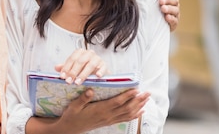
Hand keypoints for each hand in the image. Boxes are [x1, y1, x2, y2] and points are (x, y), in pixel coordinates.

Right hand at [28, 88, 149, 133]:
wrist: (71, 129)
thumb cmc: (72, 116)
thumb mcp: (73, 106)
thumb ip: (82, 98)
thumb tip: (90, 90)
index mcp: (99, 110)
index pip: (117, 102)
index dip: (127, 96)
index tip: (136, 89)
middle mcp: (107, 116)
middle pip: (126, 108)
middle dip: (138, 100)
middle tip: (147, 93)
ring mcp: (109, 120)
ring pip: (127, 113)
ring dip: (138, 106)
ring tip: (146, 99)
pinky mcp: (109, 122)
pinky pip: (124, 119)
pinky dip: (134, 115)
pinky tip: (140, 111)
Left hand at [54, 49, 107, 84]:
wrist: (98, 72)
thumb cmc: (83, 69)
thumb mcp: (74, 68)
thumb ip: (66, 68)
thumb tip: (56, 67)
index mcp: (80, 52)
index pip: (72, 59)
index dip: (66, 67)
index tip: (62, 77)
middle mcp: (89, 53)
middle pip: (80, 61)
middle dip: (73, 72)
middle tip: (69, 82)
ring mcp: (97, 58)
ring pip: (90, 65)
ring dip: (83, 74)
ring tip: (78, 82)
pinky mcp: (105, 65)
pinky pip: (103, 67)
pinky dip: (100, 71)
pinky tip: (97, 76)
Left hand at [147, 0, 179, 31]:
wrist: (148, 24)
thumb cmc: (148, 8)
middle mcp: (173, 5)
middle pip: (174, 0)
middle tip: (160, 1)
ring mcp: (174, 14)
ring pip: (176, 10)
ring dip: (169, 9)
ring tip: (162, 9)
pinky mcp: (173, 24)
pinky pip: (175, 21)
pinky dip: (171, 19)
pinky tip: (166, 17)